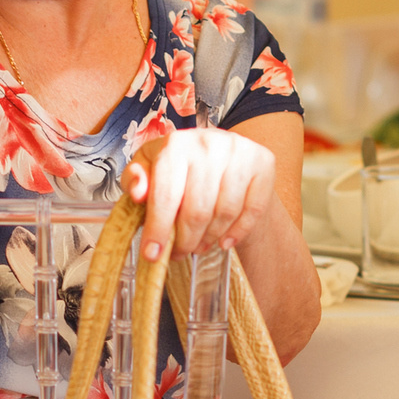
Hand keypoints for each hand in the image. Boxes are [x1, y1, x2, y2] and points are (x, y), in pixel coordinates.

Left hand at [122, 130, 276, 262]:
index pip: (166, 196)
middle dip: (184, 241)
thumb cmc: (178, 164)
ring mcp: (240, 152)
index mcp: (176, 144)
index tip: (152, 254)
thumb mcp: (148, 166)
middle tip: (178, 253)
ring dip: (209, 239)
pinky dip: (237, 233)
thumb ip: (135, 178)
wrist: (219, 152)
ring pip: (225, 214)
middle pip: (197, 211)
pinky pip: (252, 211)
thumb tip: (137, 193)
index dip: (158, 229)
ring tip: (198, 245)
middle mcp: (209, 144)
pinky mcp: (263, 163)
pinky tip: (224, 241)